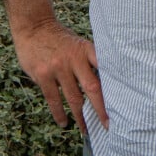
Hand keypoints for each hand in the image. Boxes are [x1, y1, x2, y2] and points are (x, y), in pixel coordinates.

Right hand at [4, 0, 107, 133]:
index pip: (104, 68)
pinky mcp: (43, 75)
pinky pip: (53, 100)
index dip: (114, 85)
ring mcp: (58, 67)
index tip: (122, 101)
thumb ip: (87, 61)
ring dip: (80, 116)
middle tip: (107, 124)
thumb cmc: (59, 38)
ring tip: (86, 129)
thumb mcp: (77, 43)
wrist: (34, 26)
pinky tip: (64, 122)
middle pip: (92, 88)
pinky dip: (59, 113)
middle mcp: (74, 58)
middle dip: (100, 108)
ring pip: (73, 98)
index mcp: (86, 49)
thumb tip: (101, 85)